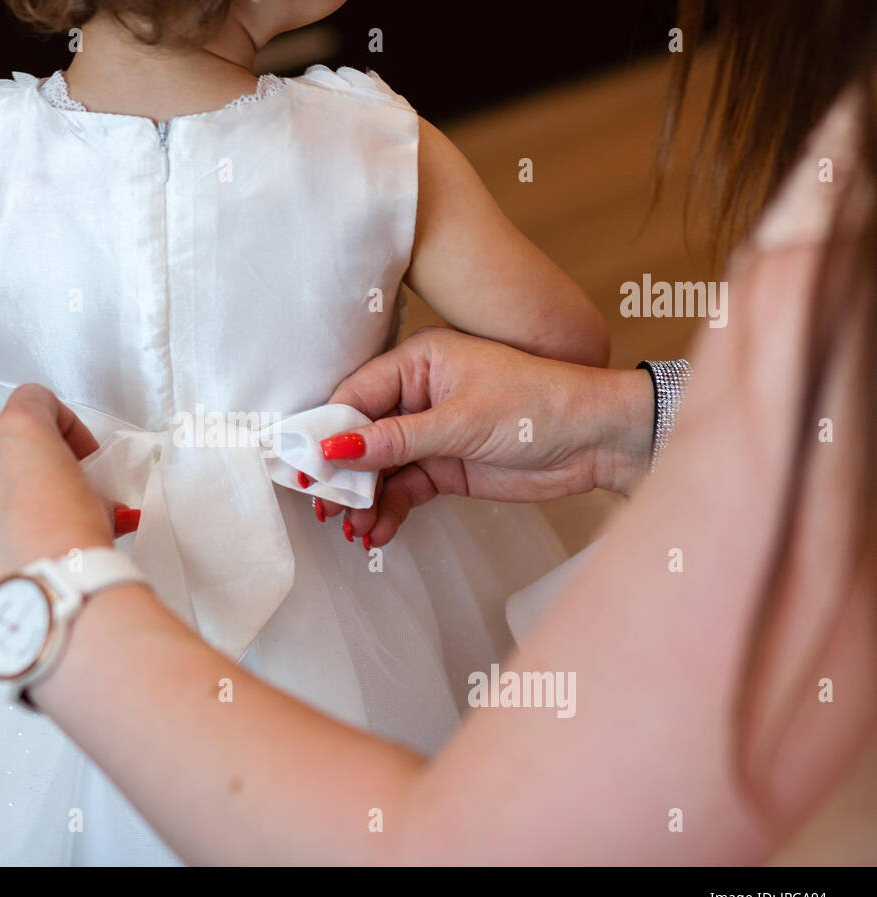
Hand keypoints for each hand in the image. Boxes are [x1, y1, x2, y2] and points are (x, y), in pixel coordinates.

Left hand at [0, 383, 123, 625]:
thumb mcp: (98, 503)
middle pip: (2, 442)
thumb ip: (81, 489)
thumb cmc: (69, 547)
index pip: (37, 399)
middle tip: (61, 491)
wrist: (46, 602)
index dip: (65, 424)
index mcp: (15, 432)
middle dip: (32, 463)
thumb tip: (86, 505)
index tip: (77, 452)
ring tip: (38, 527)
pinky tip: (17, 552)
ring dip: (5, 495)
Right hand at [321, 327, 652, 544]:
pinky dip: (388, 511)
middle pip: (360, 434)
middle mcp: (418, 394)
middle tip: (323, 507)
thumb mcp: (459, 421)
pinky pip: (402, 489)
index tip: (303, 466)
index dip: (325, 431)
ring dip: (364, 500)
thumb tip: (335, 451)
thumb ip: (394, 440)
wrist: (597, 440)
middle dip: (340, 473)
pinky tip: (377, 532)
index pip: (355, 395)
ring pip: (378, 468)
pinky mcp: (443, 466)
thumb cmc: (538, 405)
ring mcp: (430, 432)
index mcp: (418, 361)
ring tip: (354, 529)